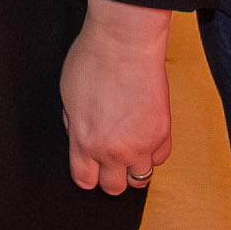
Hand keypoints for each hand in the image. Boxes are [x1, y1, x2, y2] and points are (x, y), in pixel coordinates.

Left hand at [60, 0, 173, 194]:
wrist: (125, 42)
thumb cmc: (92, 60)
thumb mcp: (67, 96)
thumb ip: (74, 126)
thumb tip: (79, 139)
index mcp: (84, 142)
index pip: (85, 181)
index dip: (87, 174)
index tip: (89, 166)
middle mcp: (113, 150)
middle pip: (113, 187)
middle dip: (110, 175)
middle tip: (110, 158)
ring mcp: (141, 144)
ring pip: (140, 179)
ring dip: (133, 168)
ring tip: (130, 150)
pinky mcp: (163, 132)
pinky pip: (160, 158)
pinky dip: (153, 152)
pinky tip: (145, 137)